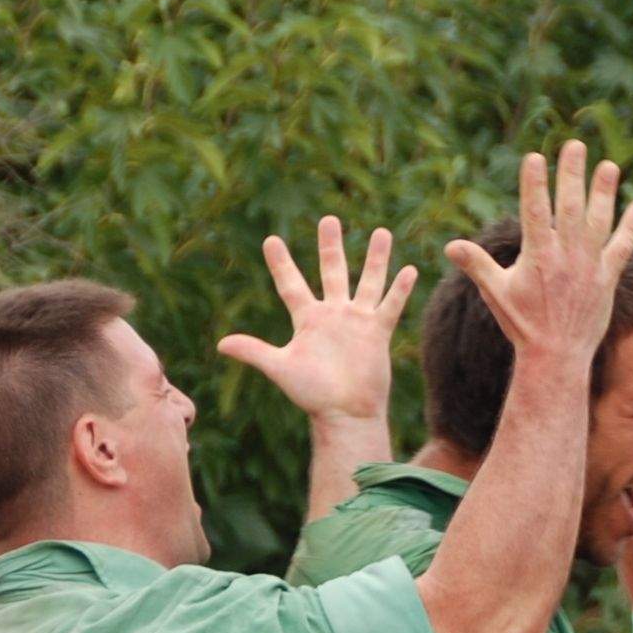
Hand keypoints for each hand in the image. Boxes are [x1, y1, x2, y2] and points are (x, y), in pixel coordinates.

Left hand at [217, 217, 415, 421]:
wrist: (346, 413)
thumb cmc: (312, 394)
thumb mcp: (281, 369)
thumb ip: (254, 352)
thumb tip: (221, 344)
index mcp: (307, 319)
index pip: (291, 284)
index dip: (281, 263)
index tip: (272, 240)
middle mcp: (333, 315)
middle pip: (332, 271)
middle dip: (331, 246)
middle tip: (329, 219)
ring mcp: (357, 321)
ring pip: (368, 281)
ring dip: (375, 258)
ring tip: (382, 232)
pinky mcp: (378, 333)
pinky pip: (391, 305)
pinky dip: (400, 289)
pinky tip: (410, 269)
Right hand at [442, 141, 632, 376]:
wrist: (556, 357)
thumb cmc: (522, 325)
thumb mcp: (495, 293)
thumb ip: (476, 264)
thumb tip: (450, 246)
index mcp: (538, 256)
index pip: (535, 211)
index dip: (534, 183)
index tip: (535, 157)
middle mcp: (566, 257)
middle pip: (571, 207)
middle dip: (572, 174)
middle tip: (575, 145)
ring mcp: (590, 267)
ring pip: (599, 222)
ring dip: (604, 192)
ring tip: (609, 165)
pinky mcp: (607, 280)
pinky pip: (622, 248)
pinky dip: (630, 228)